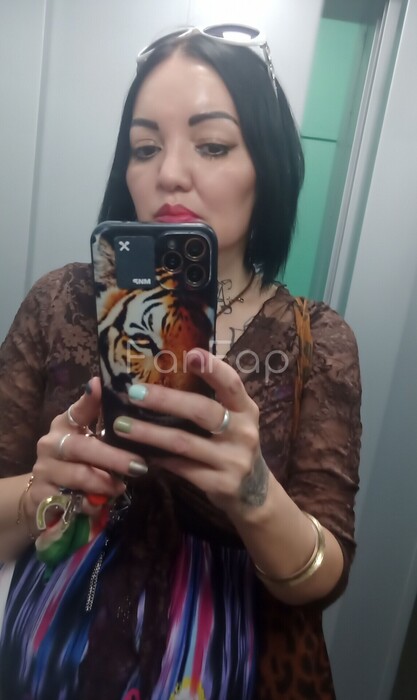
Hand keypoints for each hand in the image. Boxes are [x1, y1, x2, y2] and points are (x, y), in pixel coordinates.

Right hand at [23, 378, 146, 532]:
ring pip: (78, 475)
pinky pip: (72, 501)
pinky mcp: (41, 496)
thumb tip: (137, 414)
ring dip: (105, 483)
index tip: (100, 386)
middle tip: (138, 466)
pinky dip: (91, 504)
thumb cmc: (76, 464)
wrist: (43, 497)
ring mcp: (44, 470)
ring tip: (121, 487)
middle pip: (82, 447)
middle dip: (112, 458)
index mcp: (64, 425)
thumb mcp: (89, 444)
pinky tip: (101, 504)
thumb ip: (106, 429)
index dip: (88, 400)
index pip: (77, 409)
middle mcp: (51, 443)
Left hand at [113, 349, 269, 514]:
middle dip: (165, 400)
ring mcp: (233, 460)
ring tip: (122, 425)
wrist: (254, 492)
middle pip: (202, 411)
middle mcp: (243, 432)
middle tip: (134, 392)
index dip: (213, 369)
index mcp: (246, 409)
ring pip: (184, 443)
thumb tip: (165, 374)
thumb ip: (211, 401)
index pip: (231, 384)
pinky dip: (159, 459)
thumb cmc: (233, 445)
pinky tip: (139, 453)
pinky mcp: (220, 484)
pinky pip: (182, 469)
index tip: (190, 354)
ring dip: (150, 433)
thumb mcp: (234, 420)